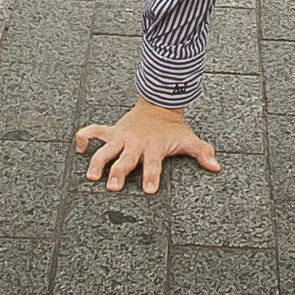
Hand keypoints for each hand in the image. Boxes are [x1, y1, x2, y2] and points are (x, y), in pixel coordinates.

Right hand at [75, 100, 219, 193]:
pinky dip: (84, 137)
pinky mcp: (112, 131)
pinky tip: (78, 149)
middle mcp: (136, 143)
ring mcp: (122, 137)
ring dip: (97, 161)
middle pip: (125, 160)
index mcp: (154, 147)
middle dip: (118, 173)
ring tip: (91, 176)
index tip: (149, 190)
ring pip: (106, 149)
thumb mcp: (188, 139)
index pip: (154, 164)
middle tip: (112, 188)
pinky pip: (94, 131)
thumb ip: (202, 153)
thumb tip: (216, 166)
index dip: (152, 176)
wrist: (159, 104)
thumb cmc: (173, 129)